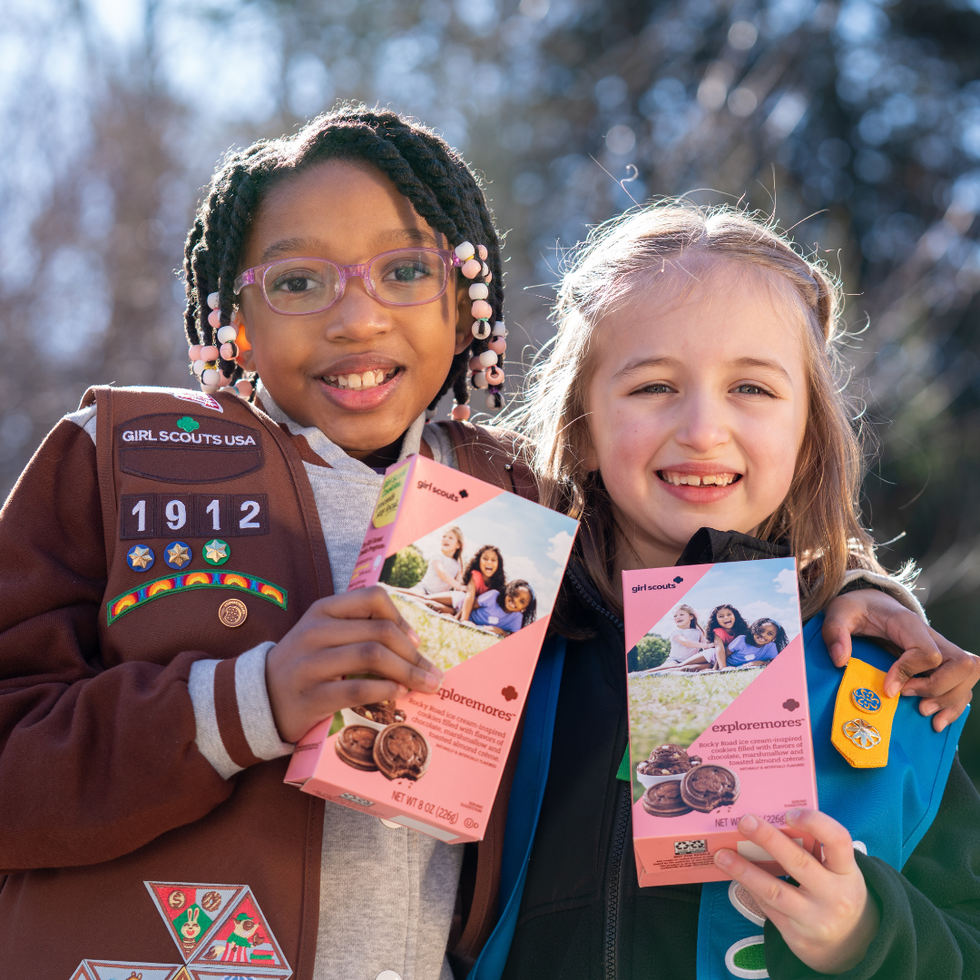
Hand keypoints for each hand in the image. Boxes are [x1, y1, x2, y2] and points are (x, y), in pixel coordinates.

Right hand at [266, 586, 442, 742]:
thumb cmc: (306, 665)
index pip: (373, 598)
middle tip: (433, 673)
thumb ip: (359, 629)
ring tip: (424, 686)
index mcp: (323, 609)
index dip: (402, 618)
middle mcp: (315, 631)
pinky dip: (385, 690)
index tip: (416, 641)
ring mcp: (310, 663)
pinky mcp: (310, 696)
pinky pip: (357, 688)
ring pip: (372, 656)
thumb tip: (413, 643)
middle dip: (414, 654)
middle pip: (380, 632)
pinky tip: (398, 695)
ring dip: (407, 672)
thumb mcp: (325, 634)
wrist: (259, 699)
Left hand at [714, 810, 879, 974]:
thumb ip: (814, 850)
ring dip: (744, 870)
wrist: (850, 945)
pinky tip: (734, 874)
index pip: (837, 840)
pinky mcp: (797, 935)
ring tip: (722, 855)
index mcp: (847, 872)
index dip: (815, 822)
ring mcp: (816, 918)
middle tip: (745, 821)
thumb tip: (770, 821)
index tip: (789, 814)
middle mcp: (834, 895)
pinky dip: (750, 888)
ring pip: (775, 890)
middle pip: (799, 862)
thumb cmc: (836, 892)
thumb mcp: (837, 871)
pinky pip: (768, 907)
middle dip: (768, 839)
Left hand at [823, 590, 978, 730]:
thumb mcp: (839, 612)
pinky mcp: (940, 663)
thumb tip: (839, 661)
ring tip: (922, 711)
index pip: (926, 652)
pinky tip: (936, 721)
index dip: (909, 673)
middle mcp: (931, 636)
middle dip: (938, 688)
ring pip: (968, 674)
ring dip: (949, 699)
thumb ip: (835, 632)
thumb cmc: (856, 609)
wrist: (870, 603)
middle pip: (961, 664)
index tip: (887, 689)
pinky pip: (963, 684)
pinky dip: (954, 704)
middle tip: (907, 697)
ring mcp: (940, 650)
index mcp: (908, 624)